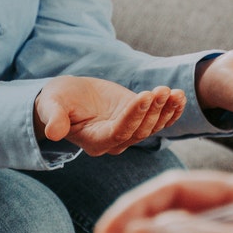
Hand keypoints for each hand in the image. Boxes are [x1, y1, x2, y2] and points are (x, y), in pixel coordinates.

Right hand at [35, 76, 183, 155]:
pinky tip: (180, 97)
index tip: (145, 95)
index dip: (133, 115)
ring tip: (176, 93)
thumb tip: (52, 132)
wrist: (67, 98)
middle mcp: (115, 142)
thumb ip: (54, 119)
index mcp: (95, 141)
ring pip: (152, 126)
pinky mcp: (138, 120)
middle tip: (163, 90)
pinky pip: (159, 120)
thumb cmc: (57, 101)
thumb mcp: (51, 106)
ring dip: (166, 110)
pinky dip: (172, 111)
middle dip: (153, 110)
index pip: (119, 132)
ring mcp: (128, 132)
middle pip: (140, 130)